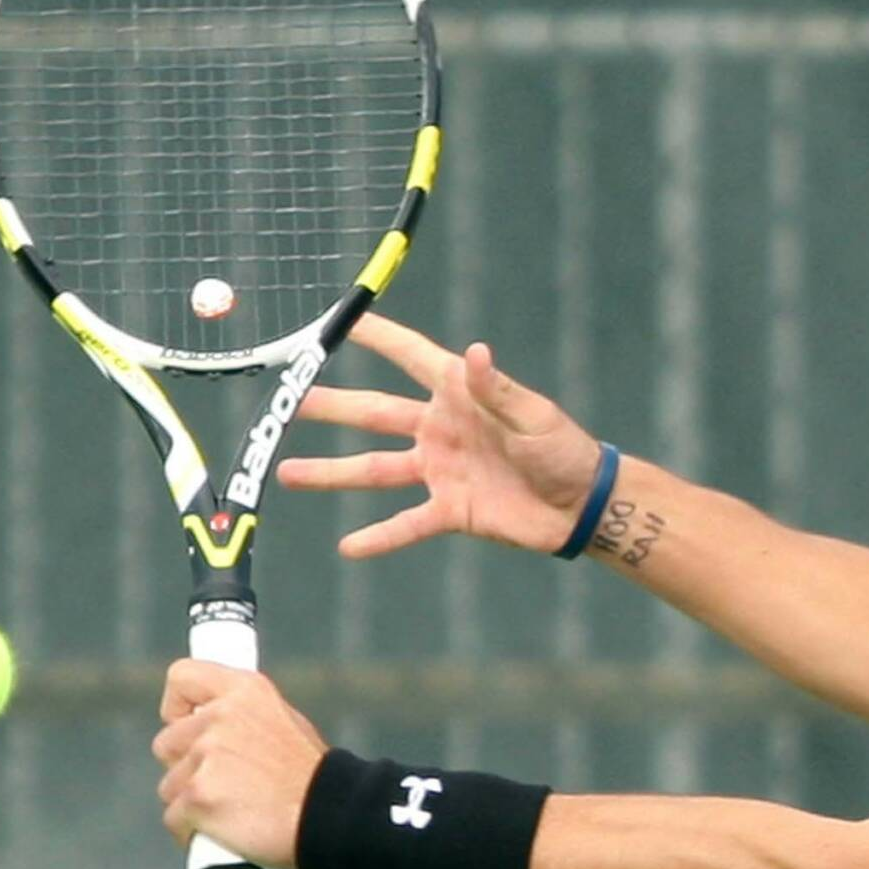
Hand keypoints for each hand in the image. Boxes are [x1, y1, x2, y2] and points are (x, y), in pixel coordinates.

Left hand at [153, 661, 328, 868]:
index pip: (182, 677)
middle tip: (224, 785)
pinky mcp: (198, 795)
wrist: (331, 817)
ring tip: (233, 813)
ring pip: (169, 786)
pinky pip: (174, 818)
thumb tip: (206, 723)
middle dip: (186, 767)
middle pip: (166, 743)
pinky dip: (192, 831)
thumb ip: (241, 717)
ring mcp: (206, 756)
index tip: (185, 725)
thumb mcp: (284, 722)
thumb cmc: (311, 779)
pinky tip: (222, 834)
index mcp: (244, 690)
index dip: (177, 707)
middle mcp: (220, 716)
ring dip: (192, 804)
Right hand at [278, 315, 606, 559]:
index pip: (412, 357)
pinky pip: (406, 524)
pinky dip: (378, 537)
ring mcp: (439, 470)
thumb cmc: (564, 449)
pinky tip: (348, 546)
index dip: (380, 338)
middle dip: (332, 407)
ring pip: (374, 469)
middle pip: (374, 414)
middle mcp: (439, 429)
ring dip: (332, 473)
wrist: (581, 506)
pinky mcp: (449, 510)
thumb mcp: (533, 416)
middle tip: (290, 401)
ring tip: (287, 472)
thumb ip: (497, 390)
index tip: (341, 322)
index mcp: (460, 394)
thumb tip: (475, 352)